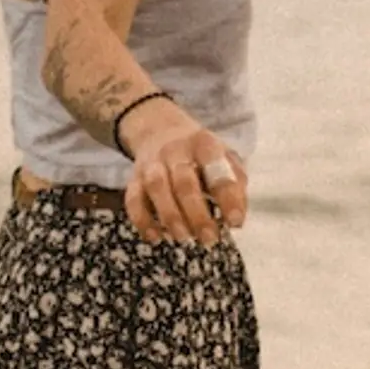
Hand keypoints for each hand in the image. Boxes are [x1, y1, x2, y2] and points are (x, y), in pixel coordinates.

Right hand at [123, 105, 248, 246]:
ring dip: (170, 217)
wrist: (160, 129)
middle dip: (197, 215)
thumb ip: (236, 185)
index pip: (217, 170)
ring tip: (184, 238)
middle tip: (209, 239)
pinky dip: (142, 220)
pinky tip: (156, 237)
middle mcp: (175, 151)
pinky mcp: (134, 177)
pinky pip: (133, 199)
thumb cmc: (201, 154)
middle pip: (184, 183)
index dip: (228, 198)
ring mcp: (152, 163)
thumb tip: (235, 220)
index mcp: (204, 144)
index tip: (235, 222)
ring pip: (157, 188)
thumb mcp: (225, 158)